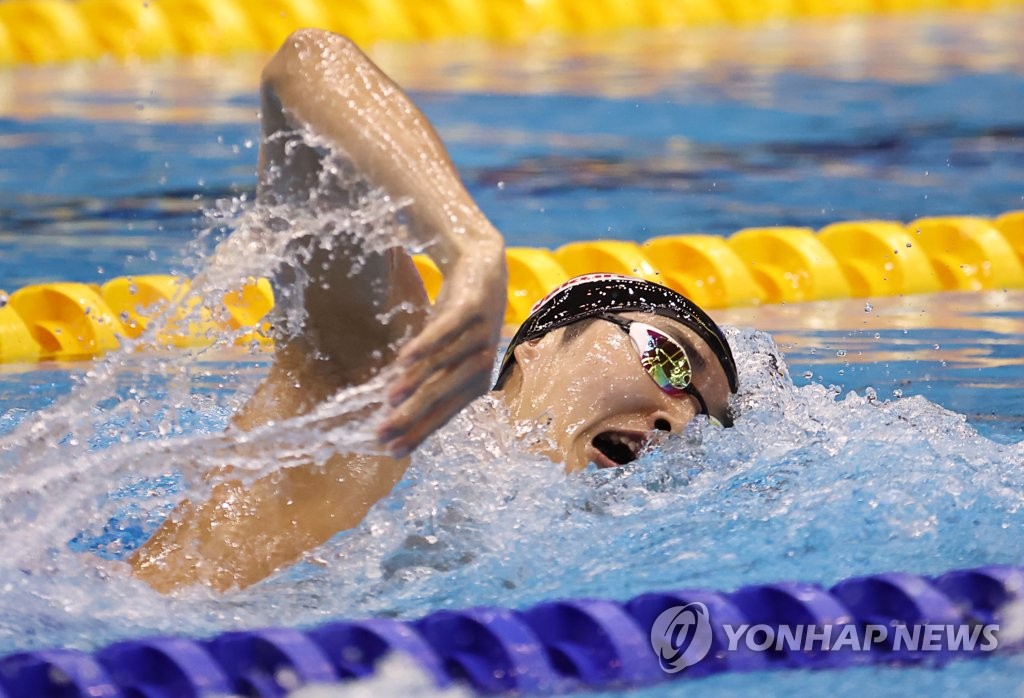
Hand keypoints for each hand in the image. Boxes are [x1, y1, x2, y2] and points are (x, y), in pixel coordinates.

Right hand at [377, 240, 506, 455]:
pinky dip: (429, 343)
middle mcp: (482, 363)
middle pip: (443, 395)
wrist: (482, 265)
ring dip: (416, 382)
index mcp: (474, 381)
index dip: (419, 432)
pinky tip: (405, 357)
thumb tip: (390, 407)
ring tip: (389, 398)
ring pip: (445, 365)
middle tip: (383, 433)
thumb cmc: (457, 318)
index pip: (444, 413)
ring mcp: (481, 335)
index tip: (392, 451)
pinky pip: (449, 329)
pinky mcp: (475, 308)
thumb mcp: (442, 352)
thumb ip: (425, 378)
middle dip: (413, 417)